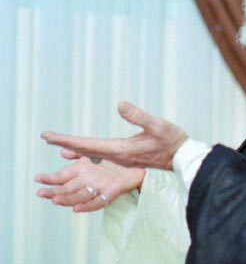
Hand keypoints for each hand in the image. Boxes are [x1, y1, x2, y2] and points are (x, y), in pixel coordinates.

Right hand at [35, 150, 145, 212]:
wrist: (139, 159)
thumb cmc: (115, 156)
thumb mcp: (95, 149)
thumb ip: (77, 151)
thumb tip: (61, 152)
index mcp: (82, 169)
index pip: (62, 176)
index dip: (50, 178)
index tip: (37, 179)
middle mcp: (88, 180)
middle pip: (67, 188)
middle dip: (53, 191)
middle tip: (41, 193)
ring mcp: (99, 187)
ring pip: (79, 196)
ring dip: (67, 200)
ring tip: (55, 200)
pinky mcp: (112, 191)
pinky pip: (99, 201)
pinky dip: (87, 206)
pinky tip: (77, 209)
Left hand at [41, 102, 187, 170]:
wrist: (183, 158)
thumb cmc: (172, 140)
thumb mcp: (157, 125)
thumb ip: (138, 116)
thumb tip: (120, 104)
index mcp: (120, 150)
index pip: (87, 145)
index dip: (66, 140)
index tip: (49, 136)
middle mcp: (117, 157)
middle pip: (85, 150)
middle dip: (64, 143)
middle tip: (46, 137)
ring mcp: (121, 159)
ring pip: (91, 154)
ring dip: (74, 148)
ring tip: (58, 143)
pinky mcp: (126, 157)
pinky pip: (100, 155)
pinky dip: (87, 151)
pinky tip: (81, 150)